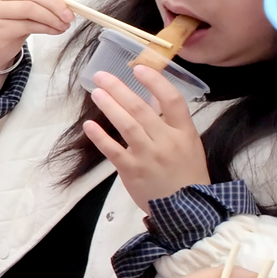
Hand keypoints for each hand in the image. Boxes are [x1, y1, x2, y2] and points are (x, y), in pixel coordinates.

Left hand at [84, 64, 209, 211]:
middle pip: (141, 109)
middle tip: (102, 75)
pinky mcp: (132, 171)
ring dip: (109, 107)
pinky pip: (113, 150)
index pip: (172, 100)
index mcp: (184, 132)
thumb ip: (170, 120)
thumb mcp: (187, 143)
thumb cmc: (186, 172)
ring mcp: (148, 156)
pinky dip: (100, 137)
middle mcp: (166, 141)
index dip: (156, 82)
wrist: (187, 209)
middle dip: (120, 89)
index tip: (139, 68)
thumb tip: (150, 94)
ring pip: (127, 126)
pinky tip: (88, 125)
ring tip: (96, 93)